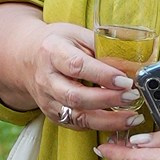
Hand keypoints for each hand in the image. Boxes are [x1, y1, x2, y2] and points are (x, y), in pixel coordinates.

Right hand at [28, 18, 143, 137]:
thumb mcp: (78, 34)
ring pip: (77, 116)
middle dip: (107, 100)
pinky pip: (77, 125)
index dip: (103, 76)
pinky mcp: (53, 115)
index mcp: (53, 52)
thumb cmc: (59, 43)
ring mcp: (48, 100)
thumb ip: (102, 47)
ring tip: (132, 118)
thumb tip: (132, 64)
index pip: (77, 66)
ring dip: (108, 121)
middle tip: (132, 97)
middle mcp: (47, 79)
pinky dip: (100, 126)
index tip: (126, 80)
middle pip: (75, 96)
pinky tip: (118, 123)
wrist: (27, 58)